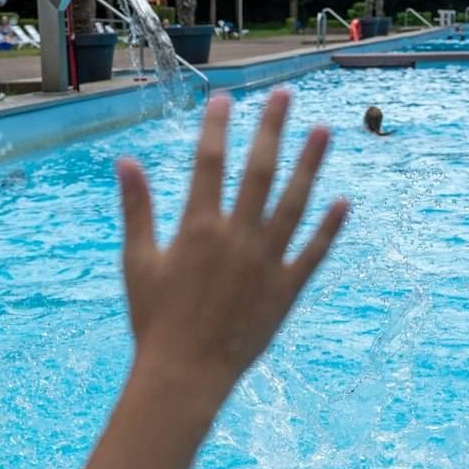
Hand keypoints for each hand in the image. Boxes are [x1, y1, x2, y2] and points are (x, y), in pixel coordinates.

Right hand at [115, 90, 346, 391]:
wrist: (184, 374)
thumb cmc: (154, 320)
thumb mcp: (137, 262)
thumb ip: (137, 209)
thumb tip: (125, 162)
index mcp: (199, 227)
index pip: (209, 162)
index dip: (217, 126)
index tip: (225, 97)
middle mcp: (237, 237)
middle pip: (259, 170)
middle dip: (272, 127)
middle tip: (284, 94)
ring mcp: (267, 262)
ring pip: (294, 202)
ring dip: (311, 164)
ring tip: (324, 130)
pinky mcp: (286, 290)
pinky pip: (313, 252)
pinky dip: (329, 227)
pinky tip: (343, 201)